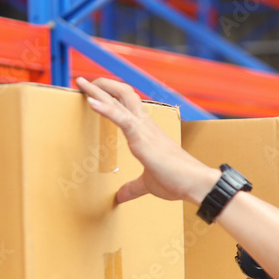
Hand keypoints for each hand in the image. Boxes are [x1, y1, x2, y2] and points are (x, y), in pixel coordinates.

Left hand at [75, 77, 218, 205]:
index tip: (95, 92)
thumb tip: (121, 197)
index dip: (112, 98)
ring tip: (82, 83)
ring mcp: (144, 130)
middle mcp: (145, 126)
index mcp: (147, 133)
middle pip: (124, 95)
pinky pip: (121, 117)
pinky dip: (105, 108)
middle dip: (104, 86)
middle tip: (84, 82)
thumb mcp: (149, 184)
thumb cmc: (178, 181)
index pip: (127, 108)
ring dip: (99, 90)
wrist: (196, 183)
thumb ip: (133, 187)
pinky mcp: (142, 138)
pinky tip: (91, 101)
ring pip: (120, 100)